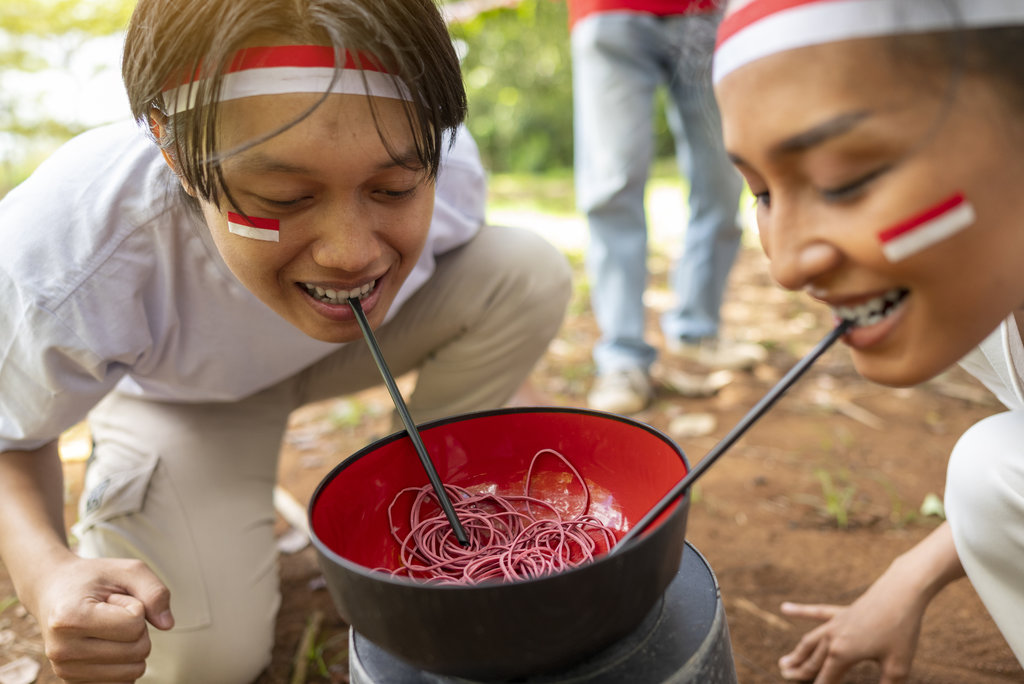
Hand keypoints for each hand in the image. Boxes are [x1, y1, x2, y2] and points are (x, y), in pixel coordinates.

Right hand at [31, 555, 172, 682]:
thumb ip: (155, 592)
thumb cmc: (92, 579)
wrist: (52, 591)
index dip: (136, 606)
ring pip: (133, 671)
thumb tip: (167, 625)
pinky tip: (105, 644)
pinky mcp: (73, 683)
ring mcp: (65, 671)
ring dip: (131, 646)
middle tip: (111, 612)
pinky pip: (123, 683)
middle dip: (137, 627)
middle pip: (137, 650)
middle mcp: (62, 649)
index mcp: (70, 617)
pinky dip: (125, 663)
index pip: (135, 624)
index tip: (113, 597)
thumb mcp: (127, 570)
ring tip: (107, 627)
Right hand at [777, 569, 927, 683]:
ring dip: (797, 654)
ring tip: (784, 662)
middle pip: (813, 661)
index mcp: (842, 655)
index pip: (825, 679)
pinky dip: (800, 612)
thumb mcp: (897, 667)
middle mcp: (833, 639)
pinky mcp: (842, 612)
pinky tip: (785, 608)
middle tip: (786, 675)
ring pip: (810, 642)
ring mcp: (835, 624)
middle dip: (800, 673)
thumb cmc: (901, 631)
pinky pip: (816, 613)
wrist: (901, 592)